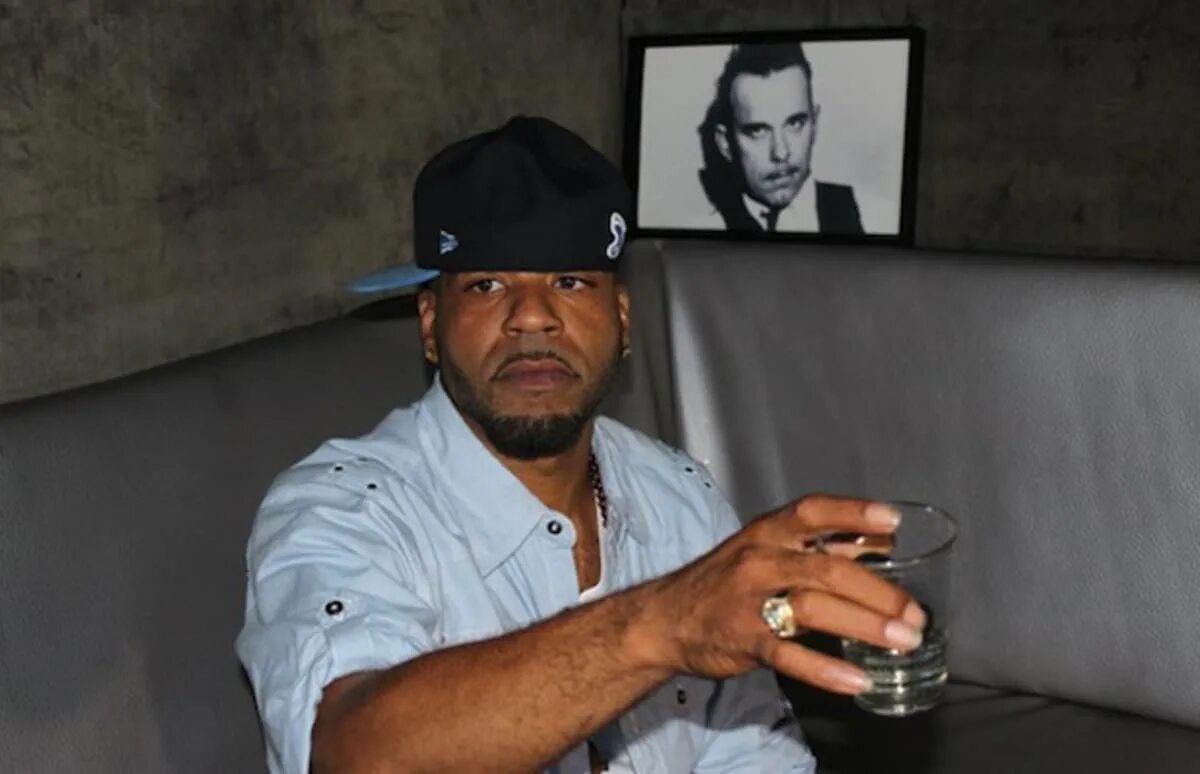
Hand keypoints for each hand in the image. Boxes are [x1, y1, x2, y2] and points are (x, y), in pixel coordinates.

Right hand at [642, 495, 925, 693]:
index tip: (893, 521)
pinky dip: (825, 669)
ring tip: (903, 642)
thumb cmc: (725, 581)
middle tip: (916, 613)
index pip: (813, 512)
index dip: (853, 513)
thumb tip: (883, 541)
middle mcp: (760, 560)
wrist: (665, 618)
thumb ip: (823, 546)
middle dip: (878, 591)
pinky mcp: (743, 640)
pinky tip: (856, 680)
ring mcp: (749, 600)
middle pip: (826, 568)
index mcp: (768, 533)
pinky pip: (789, 655)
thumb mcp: (767, 549)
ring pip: (812, 608)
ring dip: (864, 625)